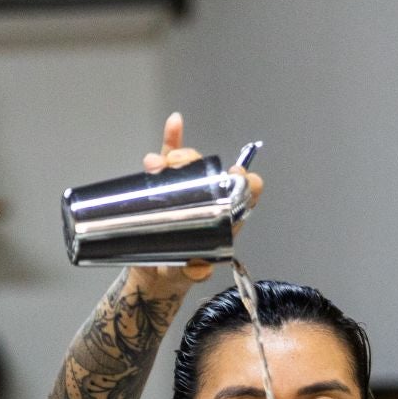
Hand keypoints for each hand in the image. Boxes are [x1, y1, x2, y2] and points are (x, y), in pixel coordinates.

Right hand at [130, 112, 264, 294]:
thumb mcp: (188, 276)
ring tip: (160, 164)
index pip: (244, 193)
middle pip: (210, 171)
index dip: (244, 181)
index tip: (235, 175)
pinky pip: (168, 158)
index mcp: (224, 218)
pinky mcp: (163, 186)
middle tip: (178, 167)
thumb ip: (195, 273)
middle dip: (196, 163)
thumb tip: (197, 269)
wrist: (153, 276)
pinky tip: (175, 122)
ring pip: (189, 164)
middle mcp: (208, 199)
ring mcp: (185, 190)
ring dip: (177, 155)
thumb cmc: (179, 272)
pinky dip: (172, 138)